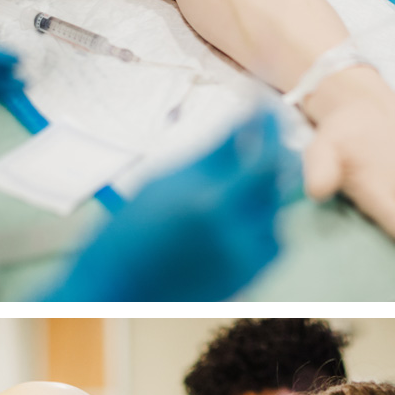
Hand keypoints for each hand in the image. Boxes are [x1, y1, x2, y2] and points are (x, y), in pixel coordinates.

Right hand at [47, 109, 281, 300]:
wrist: (117, 286)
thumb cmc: (130, 229)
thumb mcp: (167, 180)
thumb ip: (215, 153)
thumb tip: (250, 120)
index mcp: (211, 205)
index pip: (264, 157)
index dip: (271, 129)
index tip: (268, 108)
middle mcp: (235, 235)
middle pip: (278, 184)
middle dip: (270, 157)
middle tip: (257, 140)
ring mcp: (243, 262)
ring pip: (277, 214)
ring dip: (265, 193)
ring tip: (233, 186)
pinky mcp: (246, 280)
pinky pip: (271, 243)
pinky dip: (261, 224)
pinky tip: (233, 218)